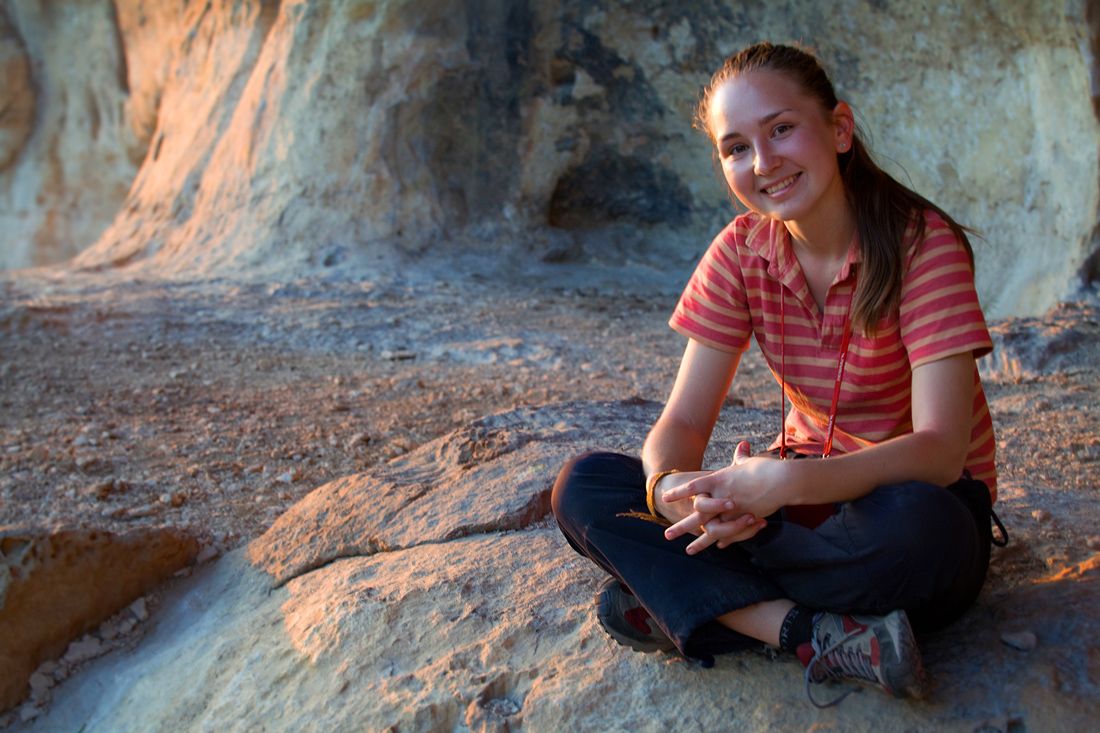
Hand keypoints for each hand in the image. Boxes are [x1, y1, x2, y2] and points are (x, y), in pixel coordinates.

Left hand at [663, 442, 778, 552]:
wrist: (782, 480)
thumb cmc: (766, 468)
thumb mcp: (748, 462)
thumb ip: (741, 457)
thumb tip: (743, 446)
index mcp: (718, 479)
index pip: (693, 487)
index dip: (678, 493)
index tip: (665, 498)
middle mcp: (721, 496)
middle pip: (696, 514)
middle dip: (681, 526)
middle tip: (667, 535)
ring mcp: (731, 510)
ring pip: (710, 529)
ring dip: (699, 542)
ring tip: (688, 551)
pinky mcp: (744, 520)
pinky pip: (731, 533)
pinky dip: (725, 540)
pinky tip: (718, 546)